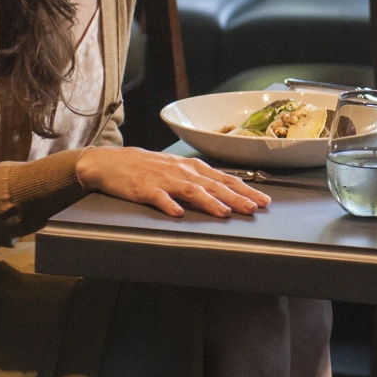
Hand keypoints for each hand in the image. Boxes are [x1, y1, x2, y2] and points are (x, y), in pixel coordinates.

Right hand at [75, 147, 269, 218]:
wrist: (113, 163)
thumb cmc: (148, 167)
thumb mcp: (178, 170)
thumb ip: (201, 180)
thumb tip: (226, 190)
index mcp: (193, 168)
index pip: (225, 179)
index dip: (245, 190)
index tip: (263, 200)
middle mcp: (182, 172)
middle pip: (214, 185)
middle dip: (236, 197)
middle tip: (254, 208)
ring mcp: (164, 180)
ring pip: (191, 190)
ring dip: (209, 202)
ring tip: (223, 212)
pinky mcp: (144, 189)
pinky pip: (158, 197)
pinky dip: (169, 205)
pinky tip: (178, 213)